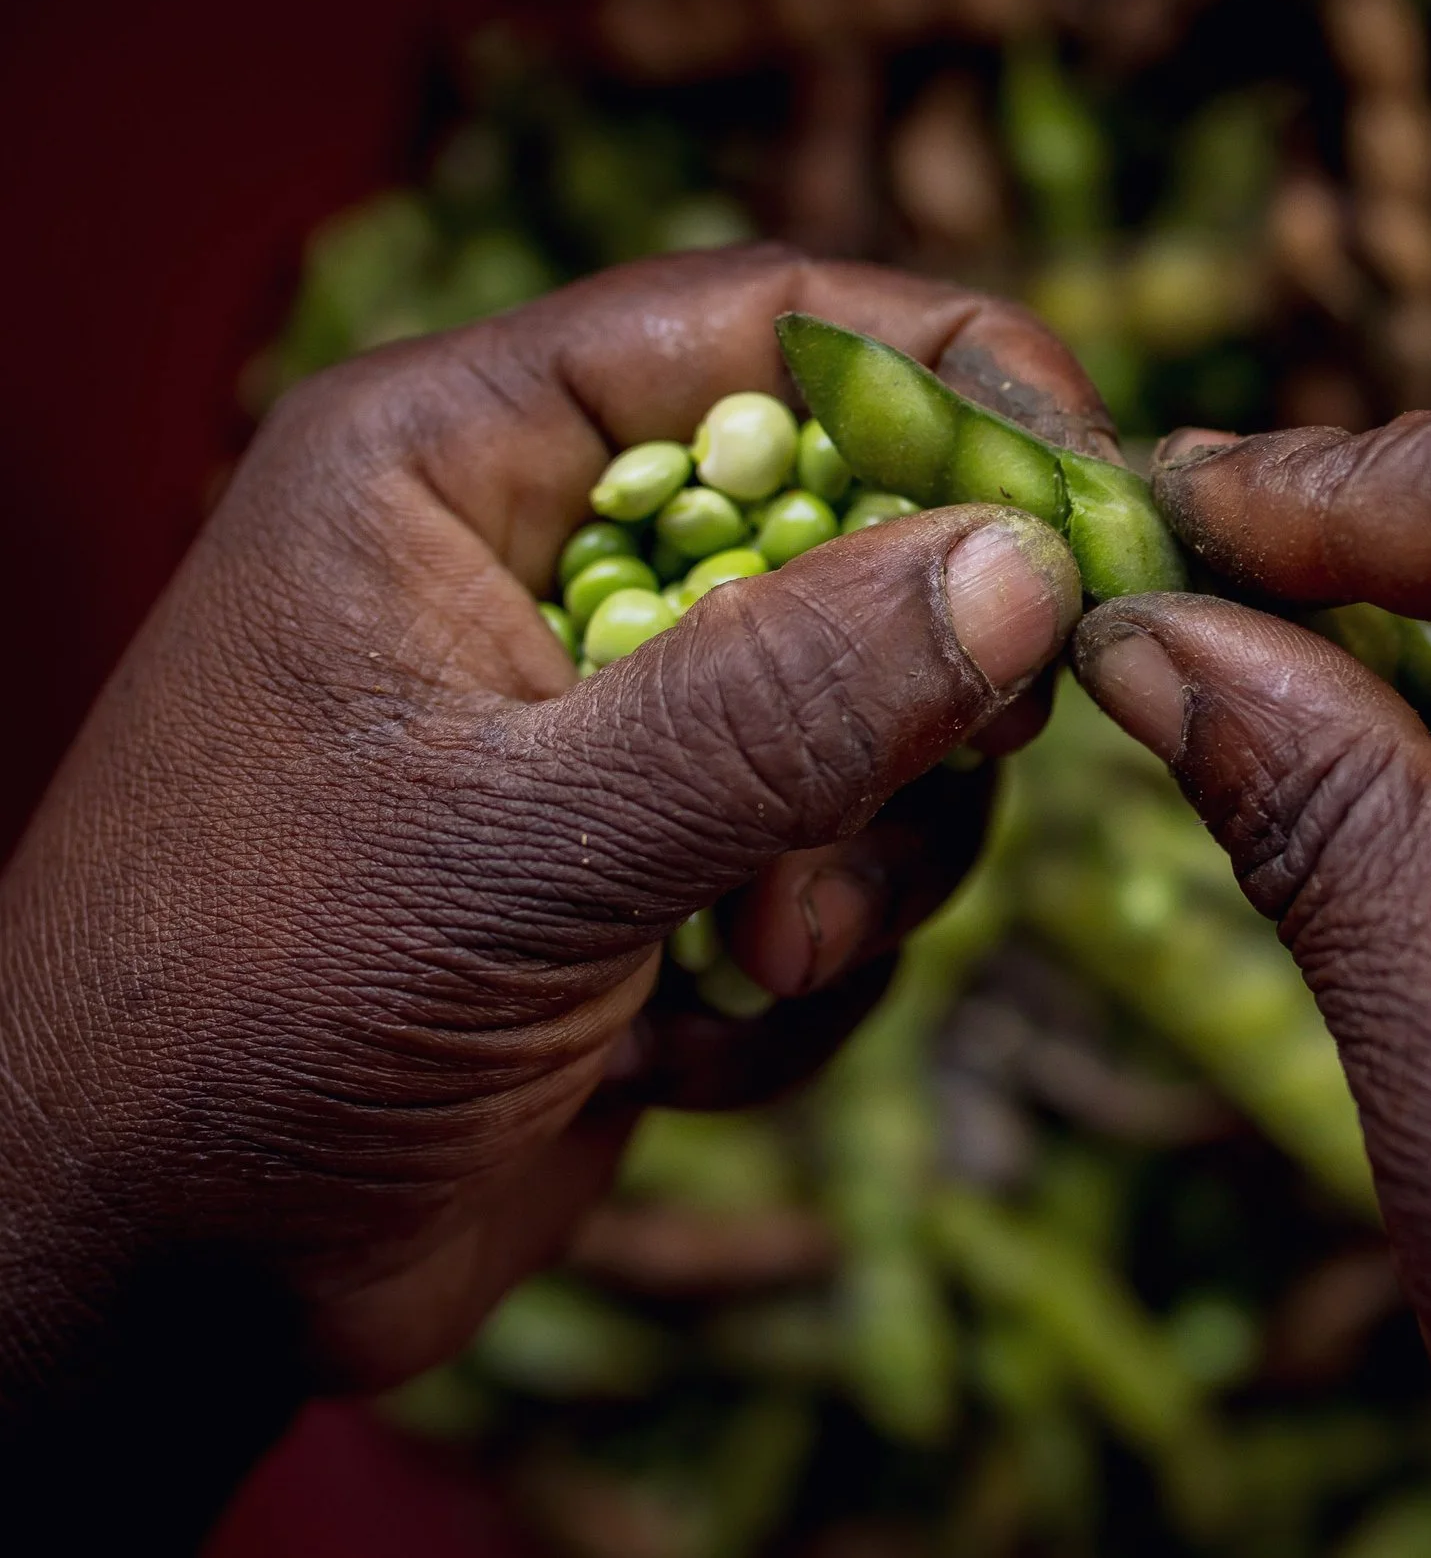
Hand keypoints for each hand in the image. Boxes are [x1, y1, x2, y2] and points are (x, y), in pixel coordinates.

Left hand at [0, 246, 1097, 1542]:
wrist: (153, 1271)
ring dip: (858, 858)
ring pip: (877, 716)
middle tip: (944, 774)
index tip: (1100, 500)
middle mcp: (552, 567)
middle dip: (911, 691)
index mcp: (462, 466)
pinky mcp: (661, 868)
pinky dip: (809, 967)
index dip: (952, 387)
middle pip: (858, 529)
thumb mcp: (526, 843)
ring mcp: (614, 726)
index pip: (760, 336)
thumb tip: (1026, 567)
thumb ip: (783, 699)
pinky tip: (684, 1044)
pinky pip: (842, 864)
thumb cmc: (251, 1016)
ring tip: (756, 953)